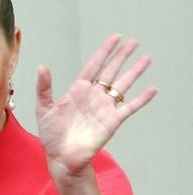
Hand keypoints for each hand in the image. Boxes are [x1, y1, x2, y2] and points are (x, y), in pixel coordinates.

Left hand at [36, 34, 156, 179]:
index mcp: (78, 90)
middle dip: (122, 56)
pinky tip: (152, 89)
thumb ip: (44, 88)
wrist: (61, 157)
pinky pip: (130, 107)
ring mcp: (105, 107)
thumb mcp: (43, 109)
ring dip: (135, 72)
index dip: (104, 51)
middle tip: (134, 41)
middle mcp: (94, 96)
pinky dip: (142, 99)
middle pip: (111, 71)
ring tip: (146, 58)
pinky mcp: (112, 121)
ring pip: (123, 85)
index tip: (115, 37)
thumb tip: (42, 66)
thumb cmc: (51, 134)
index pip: (94, 65)